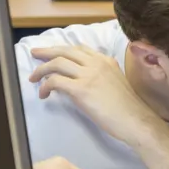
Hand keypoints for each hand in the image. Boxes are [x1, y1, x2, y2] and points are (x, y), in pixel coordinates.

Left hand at [29, 45, 157, 145]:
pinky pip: (54, 81)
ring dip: (41, 70)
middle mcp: (97, 63)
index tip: (52, 53)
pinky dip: (45, 86)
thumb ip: (102, 75)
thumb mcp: (117, 82)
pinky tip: (44, 94)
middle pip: (65, 51)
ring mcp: (89, 75)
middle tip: (35, 54)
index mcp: (106, 61)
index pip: (80, 49)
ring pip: (57, 63)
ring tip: (34, 78)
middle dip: (46, 51)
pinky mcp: (81, 89)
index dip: (63, 49)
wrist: (135, 120)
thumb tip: (84, 79)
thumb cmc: (128, 107)